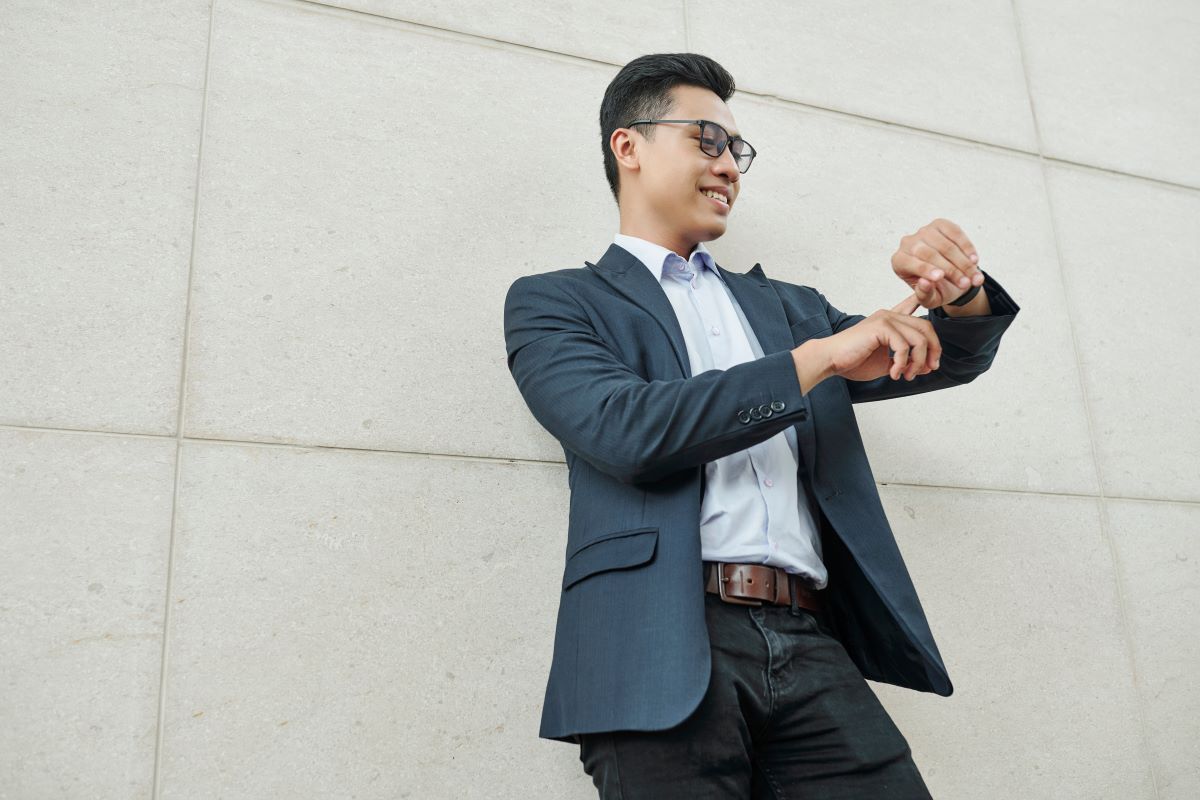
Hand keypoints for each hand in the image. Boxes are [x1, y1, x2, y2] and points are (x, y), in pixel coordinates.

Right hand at [823, 293, 941, 381]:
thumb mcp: (887, 363)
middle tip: (927, 369)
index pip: (913, 306)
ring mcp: (885, 319)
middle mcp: (889, 315)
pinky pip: (904, 347)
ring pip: (919, 339)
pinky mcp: (880, 327)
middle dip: (933, 351)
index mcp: (890, 321)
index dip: (925, 305)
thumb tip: (928, 366)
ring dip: (917, 362)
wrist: (831, 361)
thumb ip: (907, 362)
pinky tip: (894, 373)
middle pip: (926, 327)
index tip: (931, 307)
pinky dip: (902, 364)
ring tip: (907, 376)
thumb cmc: (854, 362)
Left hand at [891, 218, 984, 308]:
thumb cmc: (936, 289)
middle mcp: (908, 243)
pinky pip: (956, 234)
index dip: (926, 270)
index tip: (940, 277)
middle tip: (966, 284)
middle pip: (930, 254)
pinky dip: (967, 248)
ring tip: (975, 278)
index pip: (912, 264)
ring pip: (946, 245)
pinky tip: (974, 261)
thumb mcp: (930, 299)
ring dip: (963, 262)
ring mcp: (924, 231)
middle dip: (951, 270)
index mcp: (899, 261)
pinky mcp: (940, 224)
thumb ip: (924, 295)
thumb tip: (925, 283)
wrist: (949, 276)